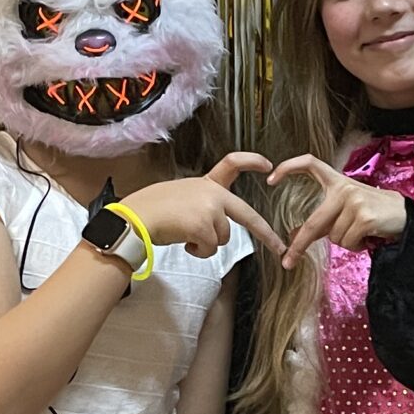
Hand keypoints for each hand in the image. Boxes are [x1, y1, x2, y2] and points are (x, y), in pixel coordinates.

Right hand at [124, 153, 279, 259]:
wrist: (135, 217)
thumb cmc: (151, 209)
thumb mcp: (181, 195)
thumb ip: (201, 203)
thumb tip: (210, 225)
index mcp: (206, 183)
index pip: (233, 163)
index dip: (252, 162)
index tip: (268, 165)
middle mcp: (212, 194)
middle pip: (247, 215)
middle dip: (265, 233)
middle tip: (278, 246)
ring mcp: (210, 210)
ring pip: (223, 238)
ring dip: (206, 244)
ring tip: (185, 235)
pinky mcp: (204, 227)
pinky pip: (210, 249)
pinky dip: (198, 251)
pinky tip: (183, 242)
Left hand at [267, 155, 408, 266]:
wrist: (405, 217)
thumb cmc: (374, 214)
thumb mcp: (347, 210)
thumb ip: (323, 219)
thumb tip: (295, 237)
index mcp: (337, 181)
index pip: (310, 163)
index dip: (288, 167)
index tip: (270, 180)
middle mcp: (343, 188)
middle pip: (313, 222)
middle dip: (300, 245)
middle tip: (288, 260)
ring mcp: (354, 201)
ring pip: (333, 237)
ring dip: (346, 241)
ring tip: (361, 233)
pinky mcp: (364, 216)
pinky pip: (347, 242)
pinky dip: (356, 246)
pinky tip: (368, 236)